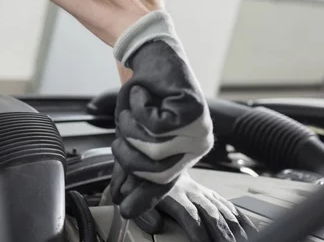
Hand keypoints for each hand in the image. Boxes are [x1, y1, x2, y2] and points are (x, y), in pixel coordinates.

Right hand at [111, 10, 213, 217]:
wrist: (148, 53)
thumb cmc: (143, 91)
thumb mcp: (132, 130)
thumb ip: (130, 158)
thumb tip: (119, 190)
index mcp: (184, 151)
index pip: (164, 182)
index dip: (142, 196)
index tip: (125, 207)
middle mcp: (197, 143)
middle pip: (153, 168)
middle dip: (127, 148)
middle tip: (122, 124)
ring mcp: (200, 128)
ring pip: (153, 146)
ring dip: (131, 122)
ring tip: (136, 104)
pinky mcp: (195, 110)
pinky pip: (156, 123)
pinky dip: (139, 105)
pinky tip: (144, 93)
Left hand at [135, 171, 256, 241]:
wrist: (156, 157)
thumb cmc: (144, 183)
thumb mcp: (138, 195)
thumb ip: (144, 212)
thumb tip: (156, 226)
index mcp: (175, 196)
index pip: (190, 216)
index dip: (199, 232)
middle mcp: (193, 193)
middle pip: (212, 216)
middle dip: (224, 235)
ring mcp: (204, 193)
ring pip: (224, 212)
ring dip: (236, 230)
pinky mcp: (210, 194)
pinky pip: (229, 206)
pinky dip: (241, 219)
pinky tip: (252, 230)